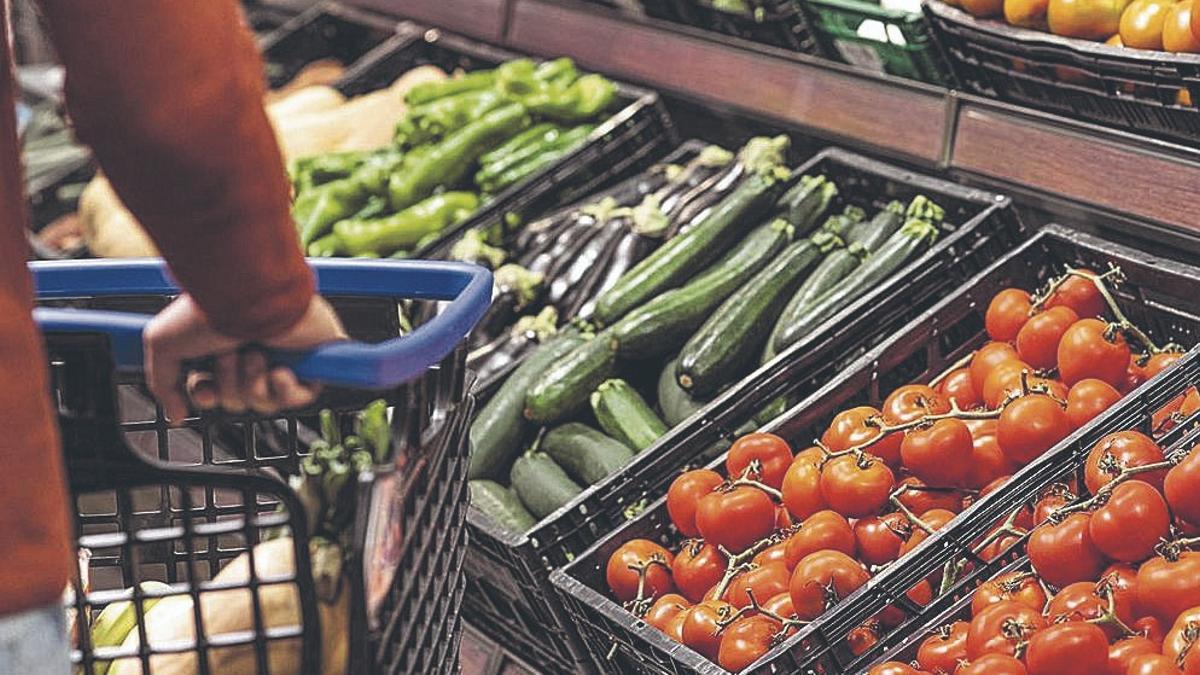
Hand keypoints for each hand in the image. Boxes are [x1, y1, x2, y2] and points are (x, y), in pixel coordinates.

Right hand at [144, 294, 346, 423]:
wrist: (251, 295)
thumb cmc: (209, 309)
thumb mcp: (163, 345)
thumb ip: (163, 384)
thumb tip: (175, 416)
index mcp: (219, 343)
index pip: (213, 389)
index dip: (208, 396)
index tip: (205, 389)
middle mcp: (249, 348)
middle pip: (237, 400)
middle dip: (230, 385)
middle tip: (229, 355)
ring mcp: (281, 354)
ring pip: (265, 402)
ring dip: (254, 384)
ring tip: (256, 355)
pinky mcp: (310, 358)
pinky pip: (300, 397)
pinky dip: (286, 391)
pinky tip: (280, 372)